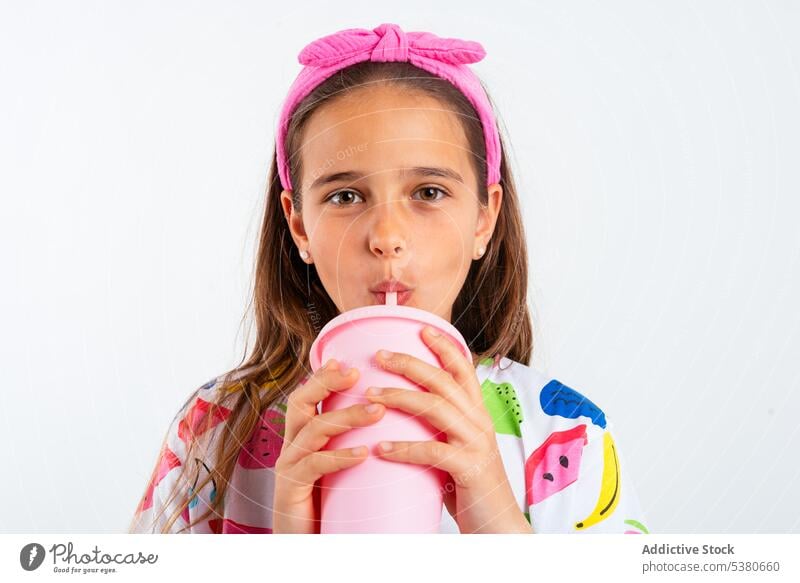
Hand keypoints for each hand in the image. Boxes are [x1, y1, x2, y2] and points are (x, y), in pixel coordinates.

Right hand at [272, 358, 385, 532]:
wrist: (311, 545)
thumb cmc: (331, 504)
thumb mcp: (344, 467)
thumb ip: (356, 441)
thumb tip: (394, 417)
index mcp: (304, 437)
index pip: (309, 395)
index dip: (325, 375)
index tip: (351, 360)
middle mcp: (292, 446)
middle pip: (300, 402)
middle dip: (327, 382)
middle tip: (357, 372)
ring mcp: (289, 467)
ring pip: (312, 430)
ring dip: (345, 417)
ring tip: (377, 411)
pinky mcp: (291, 490)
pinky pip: (314, 466)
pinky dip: (339, 456)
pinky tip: (362, 453)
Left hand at [365, 326, 531, 533]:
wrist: (498, 527)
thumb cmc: (470, 488)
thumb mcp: (457, 450)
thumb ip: (438, 430)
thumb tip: (402, 416)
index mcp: (477, 414)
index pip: (463, 370)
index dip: (444, 347)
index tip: (422, 329)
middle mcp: (479, 422)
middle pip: (444, 381)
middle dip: (411, 363)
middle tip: (380, 354)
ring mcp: (476, 444)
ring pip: (437, 408)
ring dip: (400, 397)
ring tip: (371, 394)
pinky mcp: (470, 469)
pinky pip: (433, 451)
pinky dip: (404, 448)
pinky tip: (381, 449)